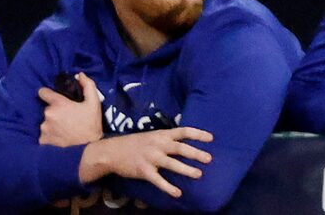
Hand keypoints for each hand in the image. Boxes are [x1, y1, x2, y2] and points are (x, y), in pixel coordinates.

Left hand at [38, 73, 105, 147]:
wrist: (87, 148)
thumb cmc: (91, 123)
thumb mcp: (94, 102)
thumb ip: (88, 85)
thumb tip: (80, 75)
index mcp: (59, 104)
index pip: (43, 92)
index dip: (47, 93)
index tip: (51, 96)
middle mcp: (48, 115)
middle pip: (47, 109)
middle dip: (54, 111)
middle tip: (65, 116)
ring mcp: (44, 129)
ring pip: (44, 122)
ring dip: (51, 123)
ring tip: (63, 129)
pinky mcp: (42, 141)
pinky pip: (43, 134)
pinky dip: (49, 135)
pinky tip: (59, 137)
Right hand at [85, 127, 213, 195]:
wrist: (112, 152)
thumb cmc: (135, 143)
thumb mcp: (152, 136)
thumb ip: (167, 138)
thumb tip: (184, 141)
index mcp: (162, 135)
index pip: (184, 131)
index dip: (198, 134)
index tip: (211, 138)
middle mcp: (158, 145)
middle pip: (181, 148)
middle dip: (196, 153)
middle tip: (209, 159)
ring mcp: (151, 158)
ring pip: (172, 164)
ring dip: (186, 170)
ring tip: (199, 174)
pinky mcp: (144, 171)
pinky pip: (159, 180)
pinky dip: (169, 187)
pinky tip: (178, 193)